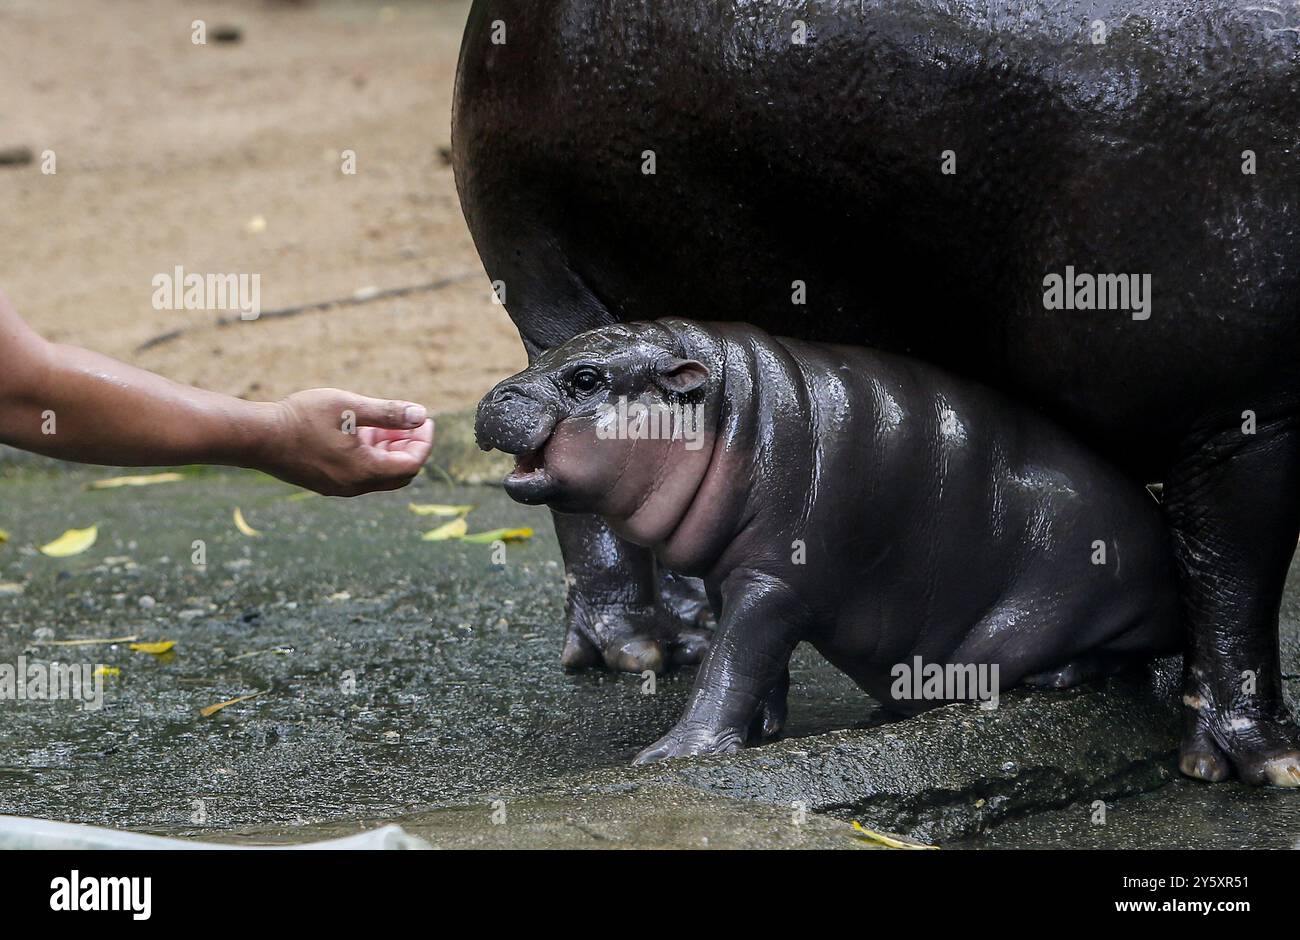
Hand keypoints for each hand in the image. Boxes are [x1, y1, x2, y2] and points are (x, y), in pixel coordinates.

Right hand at [259, 388, 433, 495]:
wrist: (257, 436)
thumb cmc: (302, 418)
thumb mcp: (350, 407)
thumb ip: (388, 413)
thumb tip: (421, 415)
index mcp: (365, 471)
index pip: (413, 463)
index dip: (424, 441)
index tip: (424, 418)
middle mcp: (355, 486)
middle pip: (399, 473)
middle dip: (410, 447)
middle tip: (411, 422)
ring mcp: (339, 487)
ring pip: (379, 473)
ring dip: (389, 449)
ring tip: (387, 422)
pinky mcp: (326, 482)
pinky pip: (360, 473)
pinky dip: (370, 454)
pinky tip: (362, 430)